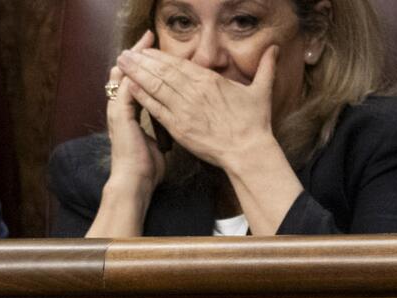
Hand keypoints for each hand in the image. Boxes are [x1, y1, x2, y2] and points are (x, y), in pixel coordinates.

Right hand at [103, 33, 164, 196]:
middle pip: (126, 73)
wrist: (134, 183)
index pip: (134, 83)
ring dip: (135, 58)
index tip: (155, 54)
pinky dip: (135, 72)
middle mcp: (119, 109)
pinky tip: (144, 60)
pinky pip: (125, 86)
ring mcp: (117, 111)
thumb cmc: (146, 169)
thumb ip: (161, 129)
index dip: (144, 67)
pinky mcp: (120, 114)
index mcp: (127, 115)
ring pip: (123, 75)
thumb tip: (175, 125)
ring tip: (145, 41)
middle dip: (139, 55)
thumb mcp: (157, 142)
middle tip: (148, 37)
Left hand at [115, 43, 279, 173]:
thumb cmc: (255, 123)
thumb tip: (275, 49)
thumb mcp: (261, 91)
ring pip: (156, 86)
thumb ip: (266, 68)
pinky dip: (142, 97)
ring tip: (121, 64)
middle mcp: (194, 91)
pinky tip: (129, 87)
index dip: (160, 56)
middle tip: (125, 53)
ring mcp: (185, 109)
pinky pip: (157, 109)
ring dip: (137, 74)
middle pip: (162, 71)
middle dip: (141, 61)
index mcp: (210, 81)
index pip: (179, 64)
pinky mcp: (179, 127)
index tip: (146, 50)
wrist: (248, 151)